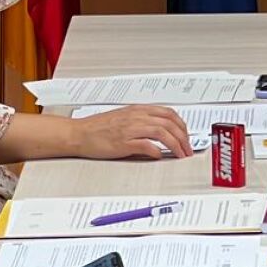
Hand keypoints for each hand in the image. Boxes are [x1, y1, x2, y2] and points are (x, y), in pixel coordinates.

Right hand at [70, 105, 190, 158]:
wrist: (79, 134)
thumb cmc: (98, 128)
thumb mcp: (124, 118)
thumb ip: (142, 121)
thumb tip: (161, 131)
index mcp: (138, 110)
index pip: (169, 113)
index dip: (182, 125)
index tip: (186, 136)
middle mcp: (137, 117)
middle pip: (169, 123)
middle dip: (183, 137)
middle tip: (187, 149)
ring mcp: (130, 129)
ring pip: (162, 132)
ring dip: (175, 145)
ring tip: (180, 155)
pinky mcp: (123, 142)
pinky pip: (146, 145)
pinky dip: (157, 151)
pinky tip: (160, 156)